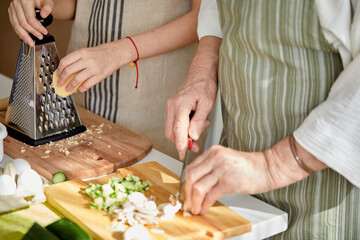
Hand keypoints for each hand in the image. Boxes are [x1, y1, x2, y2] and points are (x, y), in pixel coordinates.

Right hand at [8, 0, 52, 46]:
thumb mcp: (47, 1)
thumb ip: (47, 7)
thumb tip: (44, 15)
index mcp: (25, 1)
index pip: (30, 18)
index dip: (37, 27)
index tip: (44, 32)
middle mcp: (16, 4)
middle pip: (22, 23)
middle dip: (31, 33)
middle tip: (39, 38)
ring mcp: (13, 8)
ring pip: (16, 25)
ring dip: (24, 36)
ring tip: (30, 42)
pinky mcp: (12, 12)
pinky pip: (13, 24)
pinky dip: (19, 32)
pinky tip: (24, 38)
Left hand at [55, 39, 135, 91]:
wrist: (115, 53)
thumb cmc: (99, 54)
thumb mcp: (86, 52)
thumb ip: (76, 60)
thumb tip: (65, 72)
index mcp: (82, 52)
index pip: (65, 61)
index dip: (59, 70)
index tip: (57, 75)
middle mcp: (87, 60)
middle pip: (69, 71)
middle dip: (62, 79)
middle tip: (59, 84)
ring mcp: (94, 68)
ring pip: (77, 79)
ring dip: (70, 86)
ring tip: (68, 89)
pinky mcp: (100, 76)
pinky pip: (87, 84)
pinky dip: (82, 88)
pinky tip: (80, 89)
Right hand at [165, 36, 220, 158]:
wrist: (201, 73)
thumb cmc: (205, 85)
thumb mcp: (207, 103)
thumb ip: (199, 121)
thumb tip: (193, 136)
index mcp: (181, 104)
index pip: (178, 130)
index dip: (181, 144)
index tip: (183, 154)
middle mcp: (172, 106)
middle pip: (171, 132)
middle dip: (182, 142)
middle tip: (196, 145)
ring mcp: (171, 106)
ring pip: (172, 129)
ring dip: (184, 134)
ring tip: (200, 127)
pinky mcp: (172, 107)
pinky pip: (175, 122)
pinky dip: (183, 128)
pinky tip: (195, 122)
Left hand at [184, 145, 272, 214]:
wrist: (268, 168)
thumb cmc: (249, 166)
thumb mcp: (225, 159)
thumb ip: (211, 167)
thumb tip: (197, 183)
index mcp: (213, 151)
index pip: (191, 167)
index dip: (187, 183)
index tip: (187, 192)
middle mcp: (215, 157)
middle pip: (191, 177)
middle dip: (188, 193)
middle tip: (189, 203)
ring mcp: (221, 169)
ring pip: (198, 187)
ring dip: (195, 201)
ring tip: (196, 208)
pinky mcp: (228, 181)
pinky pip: (210, 195)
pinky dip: (205, 204)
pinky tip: (205, 208)